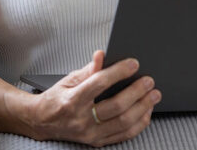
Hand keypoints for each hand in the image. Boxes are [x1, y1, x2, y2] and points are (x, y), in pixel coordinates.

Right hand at [26, 50, 161, 146]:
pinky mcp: (97, 141)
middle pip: (116, 106)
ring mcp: (90, 133)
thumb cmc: (57, 98)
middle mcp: (81, 119)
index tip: (134, 63)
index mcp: (72, 100)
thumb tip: (102, 55)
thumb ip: (89, 69)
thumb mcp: (69, 79)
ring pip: (123, 123)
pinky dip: (139, 123)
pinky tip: (146, 111)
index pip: (99, 84)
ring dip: (143, 107)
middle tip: (149, 81)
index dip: (118, 72)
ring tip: (153, 95)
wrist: (43, 122)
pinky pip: (124, 135)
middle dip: (136, 92)